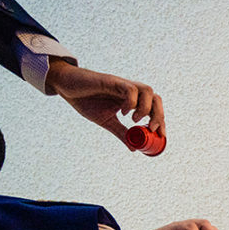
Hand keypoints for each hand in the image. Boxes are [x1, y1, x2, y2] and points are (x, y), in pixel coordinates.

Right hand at [45, 59, 164, 145]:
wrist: (67, 86)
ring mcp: (122, 85)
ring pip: (147, 90)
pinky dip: (131, 102)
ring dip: (146, 108)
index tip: (161, 135)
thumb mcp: (107, 121)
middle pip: (155, 98)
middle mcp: (130, 91)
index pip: (154, 107)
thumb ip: (122, 133)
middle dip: (158, 115)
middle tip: (151, 129)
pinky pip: (130, 89)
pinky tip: (122, 112)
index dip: (161, 120)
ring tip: (135, 120)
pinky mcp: (112, 81)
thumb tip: (134, 148)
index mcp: (131, 100)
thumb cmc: (86, 100)